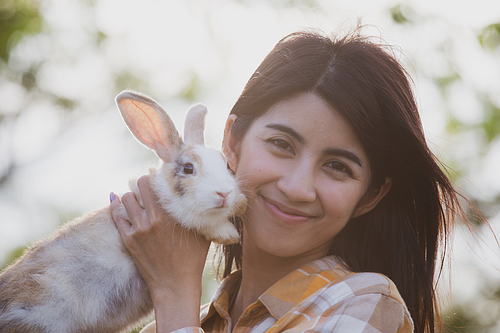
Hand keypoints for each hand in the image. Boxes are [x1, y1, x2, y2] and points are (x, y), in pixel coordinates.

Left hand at [110, 175, 210, 331]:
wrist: (175, 285)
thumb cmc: (193, 260)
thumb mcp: (202, 234)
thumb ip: (203, 215)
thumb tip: (214, 201)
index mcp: (172, 214)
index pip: (160, 182)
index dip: (158, 174)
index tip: (160, 173)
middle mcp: (154, 217)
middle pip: (141, 184)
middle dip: (144, 180)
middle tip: (147, 182)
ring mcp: (139, 229)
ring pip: (126, 198)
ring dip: (131, 194)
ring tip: (136, 195)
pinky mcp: (128, 239)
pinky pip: (116, 215)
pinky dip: (114, 204)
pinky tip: (115, 198)